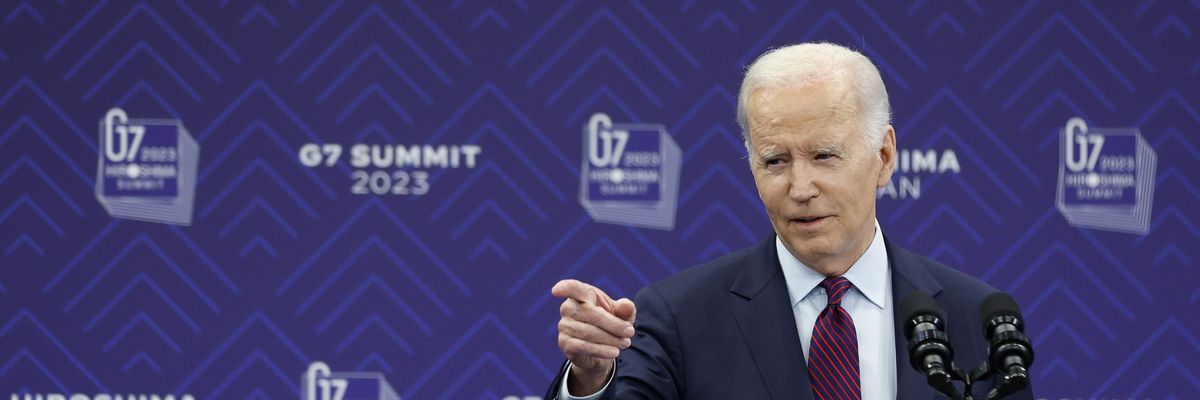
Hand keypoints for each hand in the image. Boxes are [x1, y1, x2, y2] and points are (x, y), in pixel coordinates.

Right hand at [552, 279, 636, 393]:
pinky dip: (601, 350)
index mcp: (582, 294)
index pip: (572, 288)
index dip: (564, 287)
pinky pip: (583, 346)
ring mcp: (564, 326)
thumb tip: (627, 306)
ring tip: (626, 343)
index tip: (556, 291)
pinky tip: (614, 352)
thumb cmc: (611, 324)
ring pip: (588, 332)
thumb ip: (625, 309)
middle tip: (630, 332)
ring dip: (611, 339)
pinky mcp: (565, 344)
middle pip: (589, 313)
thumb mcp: (623, 316)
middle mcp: (568, 308)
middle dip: (613, 324)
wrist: (602, 350)